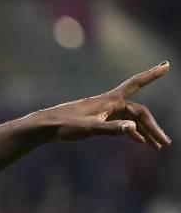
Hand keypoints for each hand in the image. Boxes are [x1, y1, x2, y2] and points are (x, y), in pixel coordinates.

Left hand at [39, 62, 171, 149]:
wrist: (45, 126)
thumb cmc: (66, 125)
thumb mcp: (90, 129)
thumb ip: (112, 128)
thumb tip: (133, 127)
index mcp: (110, 100)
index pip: (136, 84)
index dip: (152, 74)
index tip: (167, 65)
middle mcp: (110, 103)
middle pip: (139, 113)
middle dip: (153, 127)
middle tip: (166, 143)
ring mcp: (104, 111)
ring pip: (131, 120)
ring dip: (144, 132)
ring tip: (157, 147)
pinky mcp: (98, 119)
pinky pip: (121, 124)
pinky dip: (131, 132)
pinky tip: (139, 141)